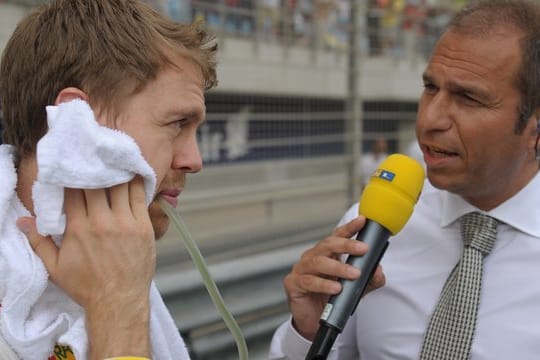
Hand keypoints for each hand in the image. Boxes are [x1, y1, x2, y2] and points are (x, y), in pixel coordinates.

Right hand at [17, 176, 153, 357]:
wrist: (119, 301)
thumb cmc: (87, 286)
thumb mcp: (55, 267)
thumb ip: (38, 241)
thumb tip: (22, 221)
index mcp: (79, 228)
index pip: (74, 191)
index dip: (73, 177)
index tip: (74, 169)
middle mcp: (102, 221)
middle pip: (97, 184)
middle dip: (95, 171)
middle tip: (95, 161)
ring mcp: (125, 222)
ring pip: (120, 186)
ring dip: (116, 173)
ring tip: (114, 163)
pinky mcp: (143, 226)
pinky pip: (140, 197)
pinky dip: (135, 183)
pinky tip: (133, 174)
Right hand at [283, 216, 385, 339]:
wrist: (314, 322)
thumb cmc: (331, 299)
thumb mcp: (356, 289)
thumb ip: (369, 280)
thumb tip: (378, 270)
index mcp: (326, 254)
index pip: (337, 236)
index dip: (349, 228)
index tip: (362, 221)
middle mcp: (312, 257)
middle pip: (327, 245)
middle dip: (346, 245)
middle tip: (362, 249)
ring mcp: (301, 269)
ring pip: (318, 262)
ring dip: (337, 267)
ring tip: (353, 274)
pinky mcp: (293, 284)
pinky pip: (308, 281)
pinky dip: (323, 284)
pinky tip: (336, 288)